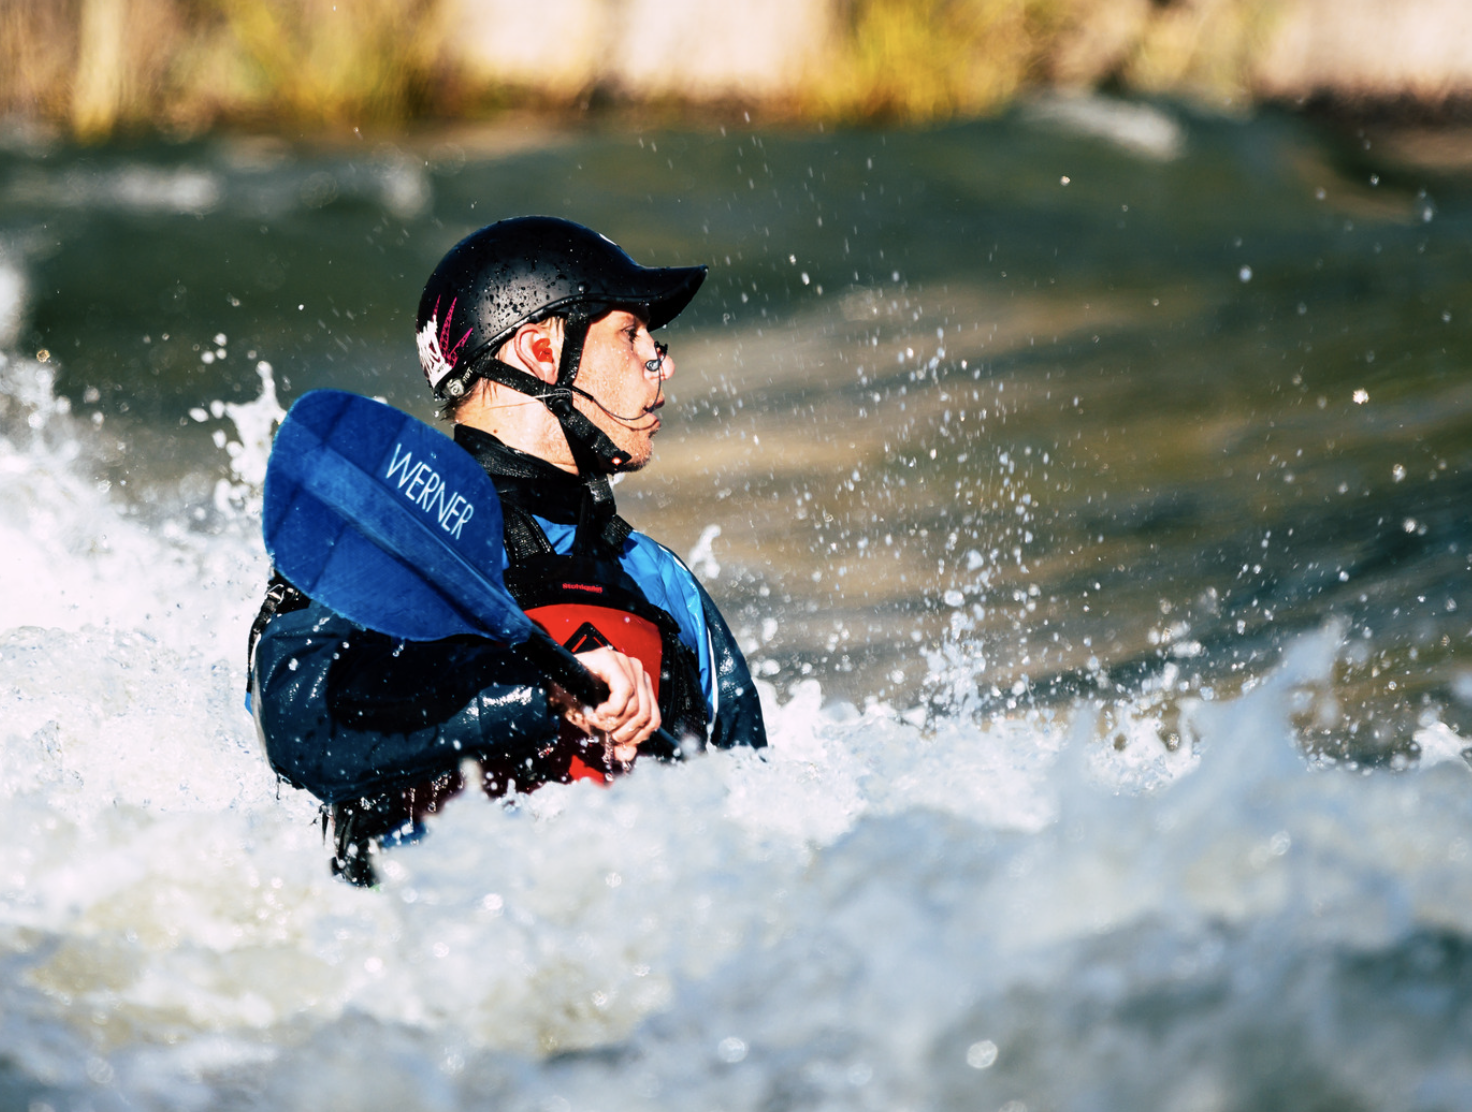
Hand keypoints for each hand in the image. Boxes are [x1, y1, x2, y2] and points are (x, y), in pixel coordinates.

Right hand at [547, 646, 659, 762]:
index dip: (638, 737)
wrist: (551, 689)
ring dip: (613, 722)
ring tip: (595, 720)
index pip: (653, 717)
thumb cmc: (575, 702)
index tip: (619, 742)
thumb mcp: (601, 726)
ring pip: (636, 706)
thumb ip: (618, 741)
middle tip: (604, 732)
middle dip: (623, 732)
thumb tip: (628, 755)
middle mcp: (634, 669)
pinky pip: (624, 693)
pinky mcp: (611, 660)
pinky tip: (596, 712)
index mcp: (638, 682)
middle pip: (645, 714)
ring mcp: (624, 662)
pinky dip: (610, 710)